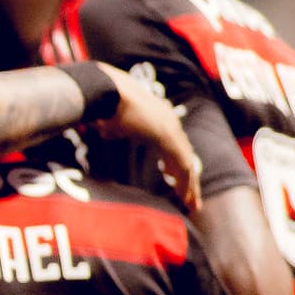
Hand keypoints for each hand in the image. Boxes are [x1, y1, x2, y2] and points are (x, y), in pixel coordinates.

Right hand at [96, 64, 201, 210]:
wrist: (110, 90)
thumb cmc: (107, 101)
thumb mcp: (109, 117)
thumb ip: (112, 126)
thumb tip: (103, 128)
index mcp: (158, 117)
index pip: (172, 145)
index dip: (173, 163)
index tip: (170, 177)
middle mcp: (169, 122)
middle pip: (183, 156)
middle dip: (187, 179)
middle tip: (189, 198)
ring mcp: (171, 129)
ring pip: (186, 164)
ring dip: (189, 185)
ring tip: (190, 204)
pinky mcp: (169, 137)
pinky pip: (181, 165)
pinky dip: (183, 183)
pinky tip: (183, 197)